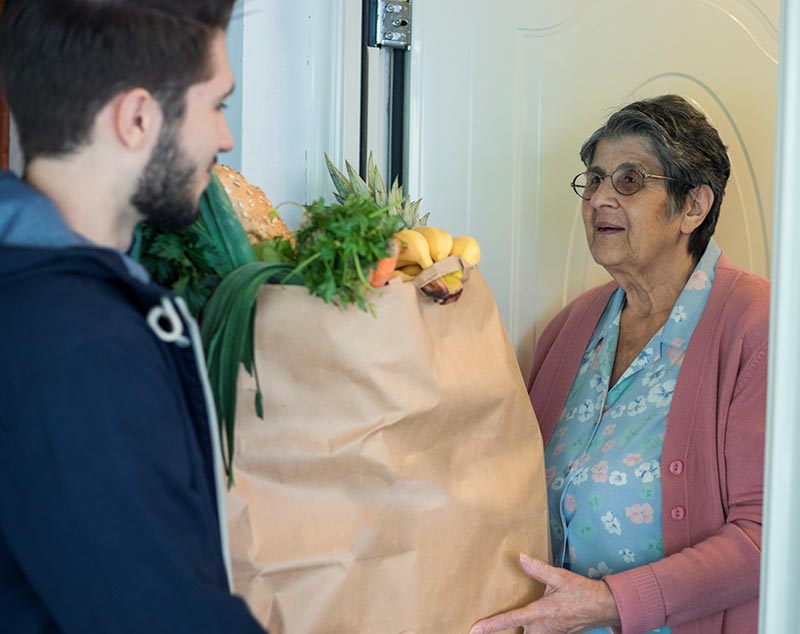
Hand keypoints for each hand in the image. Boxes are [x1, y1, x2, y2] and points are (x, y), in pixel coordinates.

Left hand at [468, 554, 620, 633]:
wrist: (603, 607)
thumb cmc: (582, 592)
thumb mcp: (560, 577)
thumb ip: (538, 568)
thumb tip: (519, 557)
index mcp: (541, 613)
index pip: (510, 620)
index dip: (491, 626)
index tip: (474, 629)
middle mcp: (543, 628)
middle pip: (517, 633)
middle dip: (503, 630)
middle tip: (482, 628)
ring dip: (517, 630)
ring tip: (497, 626)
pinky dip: (529, 630)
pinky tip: (526, 623)